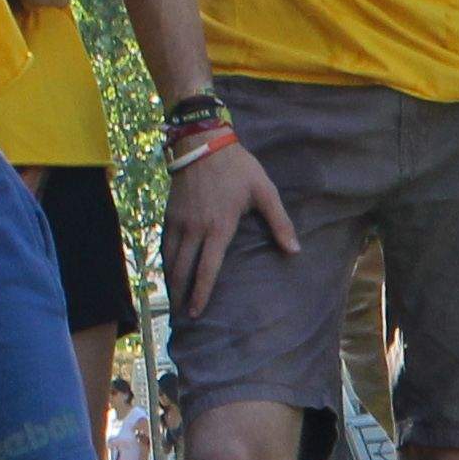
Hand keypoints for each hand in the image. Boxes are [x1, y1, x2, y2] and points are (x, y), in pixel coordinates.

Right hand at [161, 141, 298, 317]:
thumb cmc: (237, 168)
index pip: (207, 269)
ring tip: (171, 301)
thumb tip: (294, 251)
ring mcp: (178, 221)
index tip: (197, 312)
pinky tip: (167, 272)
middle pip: (183, 270)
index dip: (201, 293)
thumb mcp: (265, 192)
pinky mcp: (169, 213)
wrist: (202, 143)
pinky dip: (164, 262)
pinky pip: (163, 244)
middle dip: (180, 295)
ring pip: (169, 259)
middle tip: (180, 316)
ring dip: (170, 282)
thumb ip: (280, 223)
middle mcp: (194, 229)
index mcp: (218, 228)